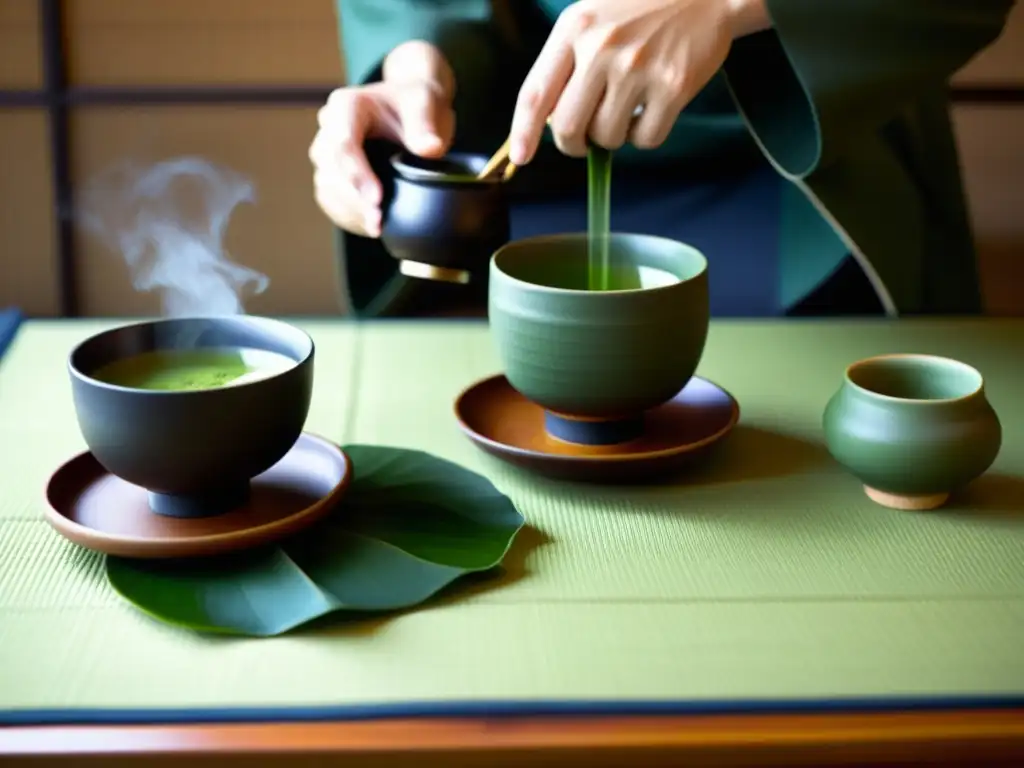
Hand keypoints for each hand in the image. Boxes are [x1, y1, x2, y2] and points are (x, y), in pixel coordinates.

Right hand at [310, 41, 455, 237]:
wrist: (412, 110)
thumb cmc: (414, 103)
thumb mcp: (423, 103)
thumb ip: (424, 125)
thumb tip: (430, 149)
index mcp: (346, 106)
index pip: (343, 142)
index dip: (357, 173)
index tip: (377, 198)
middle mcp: (329, 128)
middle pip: (330, 168)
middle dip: (354, 198)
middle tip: (378, 221)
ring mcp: (328, 153)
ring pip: (327, 186)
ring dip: (350, 210)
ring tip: (377, 228)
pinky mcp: (333, 174)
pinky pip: (330, 199)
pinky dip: (348, 215)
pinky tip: (369, 227)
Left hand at [508, 0, 768, 163]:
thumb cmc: (640, 8)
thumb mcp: (591, 18)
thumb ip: (566, 62)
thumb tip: (548, 123)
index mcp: (574, 29)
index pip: (536, 93)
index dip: (523, 132)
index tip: (521, 158)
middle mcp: (601, 48)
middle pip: (568, 128)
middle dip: (574, 143)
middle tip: (586, 138)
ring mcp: (637, 68)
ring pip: (607, 138)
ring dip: (614, 136)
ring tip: (627, 106)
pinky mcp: (672, 86)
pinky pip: (646, 139)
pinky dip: (645, 134)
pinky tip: (652, 107)